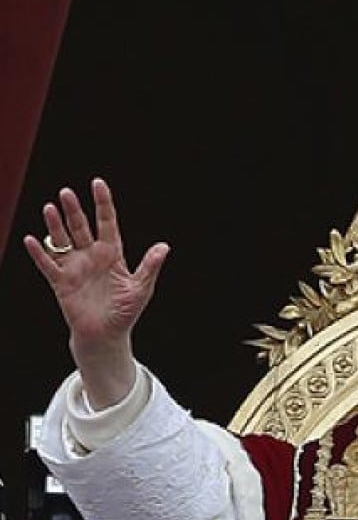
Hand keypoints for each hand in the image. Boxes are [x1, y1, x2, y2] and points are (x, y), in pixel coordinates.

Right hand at [23, 178, 168, 407]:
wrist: (106, 335)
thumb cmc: (125, 312)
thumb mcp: (141, 288)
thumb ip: (150, 266)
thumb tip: (164, 246)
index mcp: (112, 254)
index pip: (107, 222)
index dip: (103, 203)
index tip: (98, 183)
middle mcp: (91, 256)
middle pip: (81, 227)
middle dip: (74, 210)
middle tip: (66, 192)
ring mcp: (75, 268)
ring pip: (62, 241)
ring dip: (55, 225)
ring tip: (49, 208)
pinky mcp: (61, 283)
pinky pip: (48, 265)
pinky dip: (39, 253)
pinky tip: (31, 240)